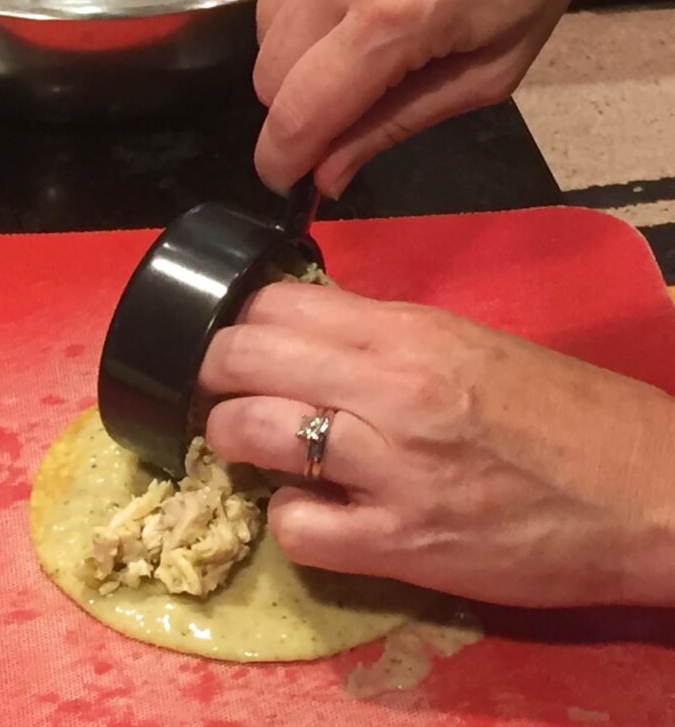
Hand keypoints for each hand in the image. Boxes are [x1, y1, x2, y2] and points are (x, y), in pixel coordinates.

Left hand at [200, 282, 674, 606]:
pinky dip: (288, 522)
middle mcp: (387, 389)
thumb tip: (301, 328)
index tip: (233, 336)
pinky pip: (295, 529)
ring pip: (247, 433)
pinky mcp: (402, 544)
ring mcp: (390, 468)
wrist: (650, 492)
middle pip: (240, 357)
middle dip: (215, 373)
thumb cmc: (563, 412)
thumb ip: (376, 333)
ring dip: (234, 439)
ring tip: (258, 448)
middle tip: (226, 390)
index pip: (271, 302)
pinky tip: (311, 514)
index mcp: (405, 332)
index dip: (235, 318)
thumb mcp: (464, 342)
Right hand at [253, 0, 617, 195]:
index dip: (280, 159)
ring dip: (298, 49)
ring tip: (360, 22)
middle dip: (298, 103)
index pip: (299, 112)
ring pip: (260, 29)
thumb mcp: (494, 65)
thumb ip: (398, 124)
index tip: (281, 179)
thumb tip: (326, 175)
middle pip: (266, 76)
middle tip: (349, 93)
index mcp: (394, 14)